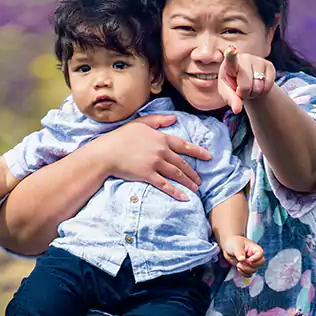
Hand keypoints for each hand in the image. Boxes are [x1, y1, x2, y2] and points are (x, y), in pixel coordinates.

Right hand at [92, 113, 211, 200]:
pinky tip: (184, 198)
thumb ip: (158, 120)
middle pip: (182, 163)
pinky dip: (176, 192)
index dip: (197, 151)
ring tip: (195, 189)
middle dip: (193, 172)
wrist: (106, 152)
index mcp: (161, 138)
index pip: (184, 145)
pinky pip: (165, 185)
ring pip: (177, 174)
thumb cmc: (121, 136)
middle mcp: (161, 151)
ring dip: (188, 182)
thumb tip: (174, 118)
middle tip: (200, 180)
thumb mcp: (140, 123)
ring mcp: (155, 163)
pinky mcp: (148, 175)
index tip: (208, 156)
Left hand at [218, 45, 275, 113]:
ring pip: (258, 87)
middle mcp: (244, 58)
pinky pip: (268, 86)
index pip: (230, 59)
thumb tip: (237, 109)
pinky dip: (263, 92)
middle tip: (241, 91)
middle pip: (246, 85)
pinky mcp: (269, 65)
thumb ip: (230, 100)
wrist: (248, 82)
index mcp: (229, 64)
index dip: (231, 55)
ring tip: (250, 88)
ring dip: (254, 93)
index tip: (230, 50)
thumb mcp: (227, 93)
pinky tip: (258, 86)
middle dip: (244, 94)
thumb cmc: (233, 86)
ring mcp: (258, 60)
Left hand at [221, 235, 264, 275]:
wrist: (228, 247)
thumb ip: (239, 252)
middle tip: (241, 263)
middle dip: (251, 265)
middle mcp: (254, 256)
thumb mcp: (235, 246)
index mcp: (254, 248)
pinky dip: (244, 273)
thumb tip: (242, 259)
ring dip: (246, 270)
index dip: (256, 258)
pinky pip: (249, 274)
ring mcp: (251, 262)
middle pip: (260, 263)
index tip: (248, 260)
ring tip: (238, 264)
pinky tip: (238, 268)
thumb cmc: (233, 243)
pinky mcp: (246, 268)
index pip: (260, 253)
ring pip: (254, 270)